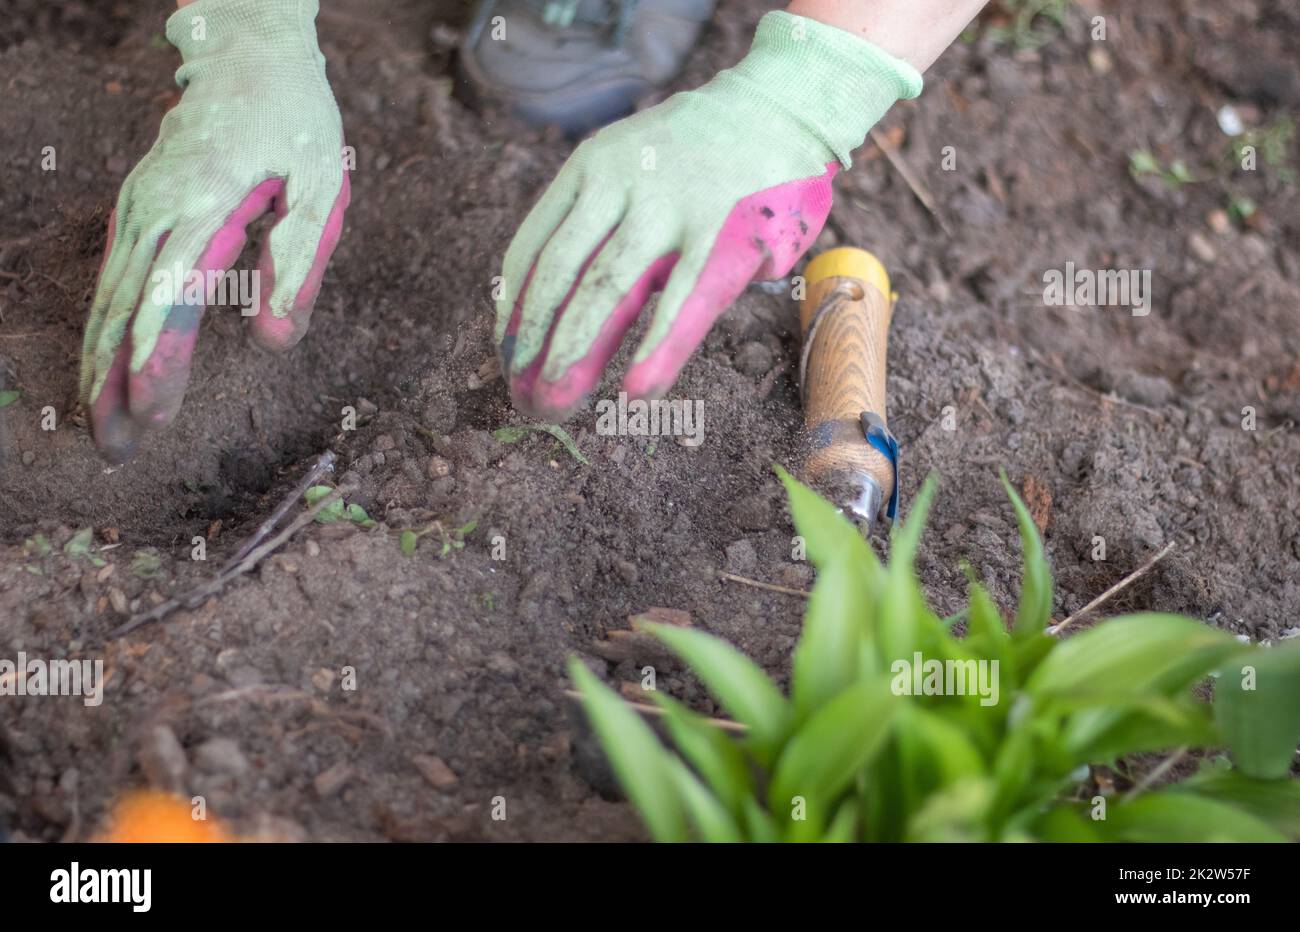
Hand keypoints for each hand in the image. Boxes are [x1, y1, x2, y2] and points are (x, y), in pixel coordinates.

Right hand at [80, 0, 348, 462]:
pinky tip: (102, 369)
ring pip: (110, 296)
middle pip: (126, 305)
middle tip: (116, 449)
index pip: (173, 293)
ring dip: (101, 363)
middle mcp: (159, 206)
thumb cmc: (296, 120)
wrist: (249, 51)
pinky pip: (114, 277)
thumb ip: (302, 260)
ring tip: (102, 428)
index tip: (152, 411)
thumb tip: (276, 339)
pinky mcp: (138, 208)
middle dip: (116, 380)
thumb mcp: (321, 182)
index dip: (161, 356)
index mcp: (208, 201)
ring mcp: (140, 205)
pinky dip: (105, 328)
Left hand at [495, 11, 920, 418]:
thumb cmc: (696, 156)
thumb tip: (557, 309)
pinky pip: (683, 302)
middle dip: (534, 344)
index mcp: (588, 170)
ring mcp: (670, 208)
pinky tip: (636, 390)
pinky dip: (657, 350)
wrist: (778, 107)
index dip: (513, 313)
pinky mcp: (723, 235)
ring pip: (606, 291)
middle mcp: (618, 184)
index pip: (532, 250)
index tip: (506, 358)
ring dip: (575, 352)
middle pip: (558, 277)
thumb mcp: (629, 164)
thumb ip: (597, 221)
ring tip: (558, 403)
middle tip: (524, 398)